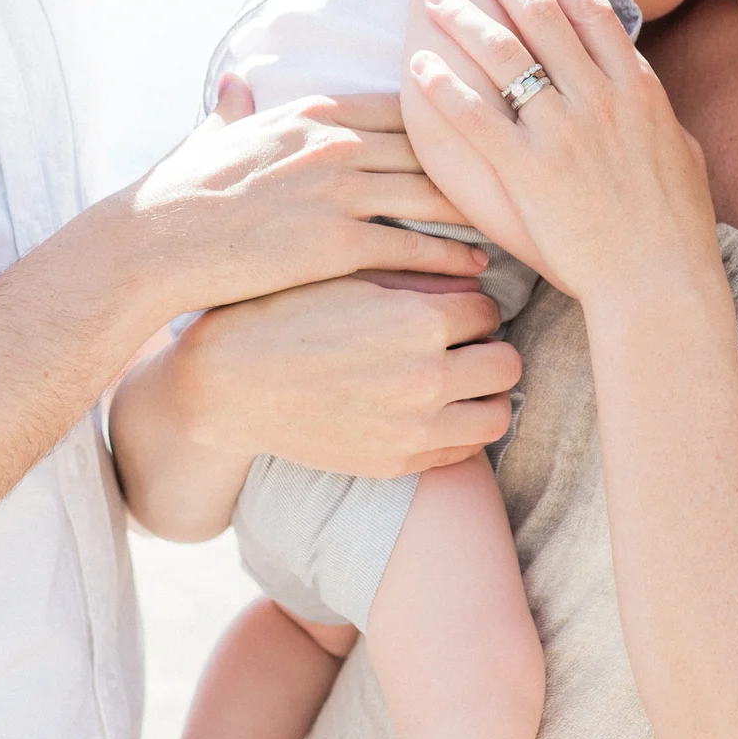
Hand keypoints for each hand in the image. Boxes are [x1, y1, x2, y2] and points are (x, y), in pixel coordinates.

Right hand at [113, 79, 488, 319]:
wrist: (159, 239)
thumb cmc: (184, 190)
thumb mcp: (217, 134)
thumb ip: (238, 107)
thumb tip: (235, 82)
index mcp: (316, 110)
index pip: (405, 105)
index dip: (452, 115)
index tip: (489, 125)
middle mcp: (335, 142)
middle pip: (431, 146)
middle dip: (481, 157)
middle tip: (525, 172)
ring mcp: (338, 191)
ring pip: (431, 194)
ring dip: (477, 209)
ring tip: (514, 219)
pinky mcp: (335, 243)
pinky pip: (411, 247)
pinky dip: (450, 256)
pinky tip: (479, 266)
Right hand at [171, 275, 518, 477]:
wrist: (230, 382)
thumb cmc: (287, 314)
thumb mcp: (353, 276)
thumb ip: (419, 276)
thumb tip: (476, 278)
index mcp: (420, 319)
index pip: (489, 311)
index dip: (471, 307)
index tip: (453, 309)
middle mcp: (427, 376)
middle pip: (507, 363)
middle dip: (489, 348)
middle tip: (463, 344)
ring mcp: (414, 427)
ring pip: (498, 414)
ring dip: (487, 394)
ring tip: (460, 380)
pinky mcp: (396, 462)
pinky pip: (464, 451)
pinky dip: (461, 429)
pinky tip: (435, 410)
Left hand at [408, 0, 720, 304]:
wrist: (660, 278)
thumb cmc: (677, 227)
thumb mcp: (683, 155)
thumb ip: (661, 119)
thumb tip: (653, 105)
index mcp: (638, 90)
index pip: (592, 12)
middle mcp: (600, 97)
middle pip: (541, 16)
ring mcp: (563, 130)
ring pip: (504, 53)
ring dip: (465, 18)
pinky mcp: (529, 169)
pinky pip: (474, 115)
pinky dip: (444, 84)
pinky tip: (420, 65)